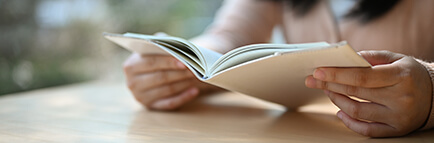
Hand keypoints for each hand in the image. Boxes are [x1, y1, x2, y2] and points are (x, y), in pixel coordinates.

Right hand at [123, 53, 219, 109]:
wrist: (151, 72)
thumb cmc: (155, 57)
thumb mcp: (154, 48)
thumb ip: (162, 44)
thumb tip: (175, 45)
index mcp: (131, 66)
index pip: (151, 62)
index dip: (168, 62)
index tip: (184, 62)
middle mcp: (132, 83)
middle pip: (160, 77)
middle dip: (179, 73)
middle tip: (195, 69)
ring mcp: (141, 97)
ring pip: (167, 90)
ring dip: (184, 83)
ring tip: (198, 77)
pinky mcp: (151, 106)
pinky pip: (170, 103)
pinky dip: (183, 97)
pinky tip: (195, 91)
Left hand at [305, 50, 432, 136]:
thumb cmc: (410, 74)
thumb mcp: (397, 58)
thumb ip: (371, 57)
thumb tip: (345, 57)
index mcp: (400, 76)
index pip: (362, 76)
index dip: (337, 74)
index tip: (318, 72)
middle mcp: (400, 98)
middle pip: (355, 92)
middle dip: (330, 85)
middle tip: (313, 80)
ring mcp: (398, 117)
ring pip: (357, 111)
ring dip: (337, 100)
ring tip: (328, 91)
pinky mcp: (396, 130)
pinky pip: (366, 130)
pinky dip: (349, 121)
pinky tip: (340, 111)